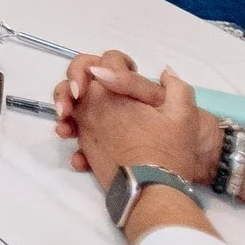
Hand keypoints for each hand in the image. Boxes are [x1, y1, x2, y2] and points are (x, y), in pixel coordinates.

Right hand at [54, 50, 218, 187]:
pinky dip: (76, 149)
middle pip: (78, 84)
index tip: (89, 85)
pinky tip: (79, 159)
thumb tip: (144, 69)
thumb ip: (162, 88)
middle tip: (69, 108)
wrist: (177, 180)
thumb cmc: (179, 143)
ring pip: (72, 111)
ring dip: (64, 116)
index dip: (89, 68)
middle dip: (66, 91)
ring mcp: (102, 125)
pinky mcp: (97, 149)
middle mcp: (111, 102)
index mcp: (129, 88)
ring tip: (65, 130)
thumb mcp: (180, 113)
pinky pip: (80, 143)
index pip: (102, 64)